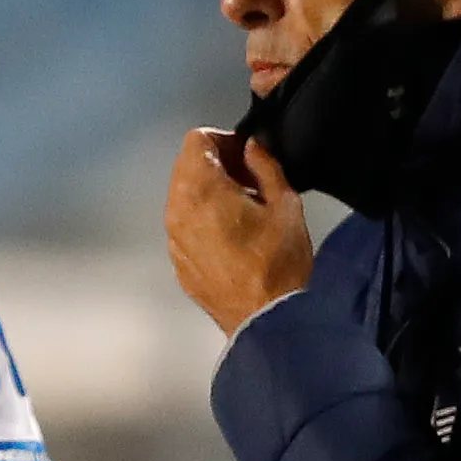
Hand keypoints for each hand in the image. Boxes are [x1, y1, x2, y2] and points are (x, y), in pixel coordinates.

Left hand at [166, 127, 311, 334]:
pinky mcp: (179, 263)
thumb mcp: (285, 204)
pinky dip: (203, 222)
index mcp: (201, 189)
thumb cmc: (279, 264)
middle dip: (216, 166)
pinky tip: (234, 237)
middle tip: (249, 181)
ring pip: (183, 198)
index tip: (246, 156)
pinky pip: (185, 228)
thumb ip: (265, 166)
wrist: (268, 320)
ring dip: (209, 194)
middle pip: (186, 167)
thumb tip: (252, 149)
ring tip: (244, 210)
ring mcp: (174, 240)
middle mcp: (178, 211)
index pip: (196, 139)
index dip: (224, 140)